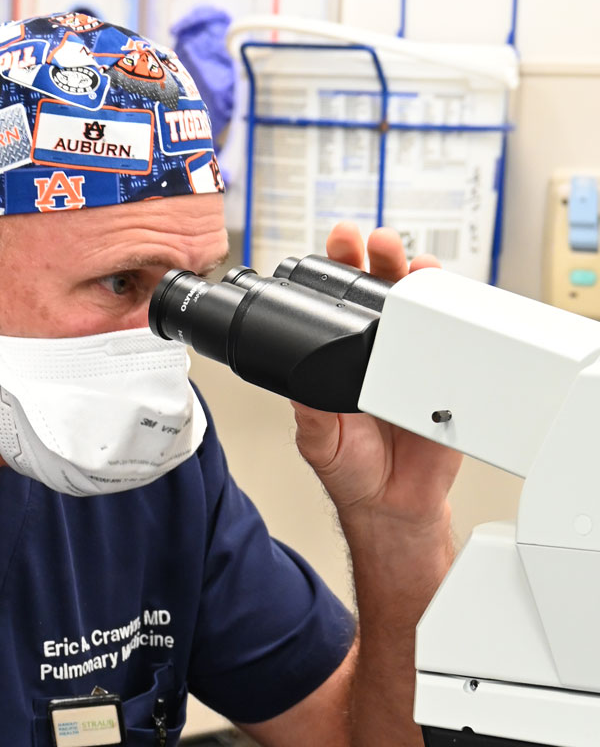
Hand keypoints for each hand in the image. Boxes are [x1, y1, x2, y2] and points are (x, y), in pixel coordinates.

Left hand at [292, 223, 463, 528]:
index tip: (335, 248)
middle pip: (377, 295)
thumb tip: (294, 382)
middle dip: (376, 260)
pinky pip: (452, 345)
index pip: (336, 307)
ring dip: (413, 279)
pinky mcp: (443, 382)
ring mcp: (411, 365)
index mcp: (338, 361)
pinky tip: (445, 301)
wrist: (393, 506)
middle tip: (372, 242)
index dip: (336, 274)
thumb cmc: (351, 469)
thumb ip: (308, 410)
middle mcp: (374, 355)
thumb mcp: (317, 438)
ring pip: (415, 312)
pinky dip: (452, 320)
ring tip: (409, 259)